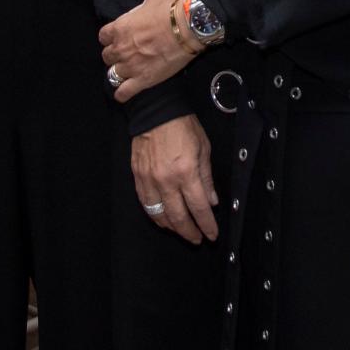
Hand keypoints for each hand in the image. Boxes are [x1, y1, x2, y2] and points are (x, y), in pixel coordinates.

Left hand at [99, 0, 193, 102]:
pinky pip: (122, 92)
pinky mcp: (142, 81)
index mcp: (120, 27)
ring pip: (112, 74)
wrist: (189, 28)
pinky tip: (127, 91)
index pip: (102, 36)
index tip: (118, 38)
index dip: (110, 38)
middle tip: (127, 54)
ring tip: (129, 72)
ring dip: (119, 73)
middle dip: (115, 55)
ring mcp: (130, 66)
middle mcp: (120, 47)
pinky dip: (122, 93)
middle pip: (107, 56)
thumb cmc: (170, 9)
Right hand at [132, 114, 217, 243]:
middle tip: (197, 239)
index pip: (199, 208)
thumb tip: (212, 201)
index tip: (212, 235)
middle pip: (178, 217)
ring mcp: (149, 180)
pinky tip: (163, 219)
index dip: (207, 225)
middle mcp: (166, 180)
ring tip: (181, 231)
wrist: (155, 110)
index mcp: (186, 172)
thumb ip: (207, 178)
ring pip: (159, 214)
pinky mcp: (137, 176)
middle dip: (190, 232)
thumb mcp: (203, 148)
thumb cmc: (182, 126)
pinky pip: (146, 203)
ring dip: (172, 227)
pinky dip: (155, 215)